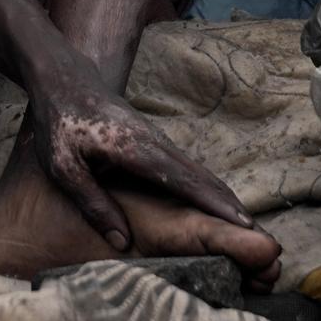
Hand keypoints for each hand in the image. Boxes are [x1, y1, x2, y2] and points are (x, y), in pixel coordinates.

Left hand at [24, 53, 256, 249]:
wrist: (64, 78)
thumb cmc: (59, 122)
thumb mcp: (62, 166)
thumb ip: (91, 202)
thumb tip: (121, 242)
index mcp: (133, 148)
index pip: (181, 180)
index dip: (212, 204)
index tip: (242, 225)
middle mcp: (154, 142)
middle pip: (200, 177)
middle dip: (231, 207)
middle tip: (261, 239)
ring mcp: (157, 140)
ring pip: (198, 172)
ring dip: (223, 198)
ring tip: (248, 230)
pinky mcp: (154, 142)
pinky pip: (187, 168)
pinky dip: (208, 188)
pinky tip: (218, 205)